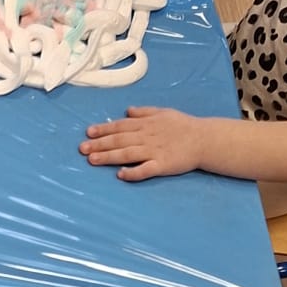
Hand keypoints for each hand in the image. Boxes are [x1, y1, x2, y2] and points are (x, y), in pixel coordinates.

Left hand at [79, 105, 204, 181]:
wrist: (204, 139)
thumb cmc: (183, 125)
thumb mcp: (163, 112)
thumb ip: (144, 112)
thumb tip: (127, 111)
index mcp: (146, 124)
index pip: (121, 126)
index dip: (104, 129)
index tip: (88, 133)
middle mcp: (147, 137)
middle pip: (120, 140)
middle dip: (100, 144)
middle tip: (82, 149)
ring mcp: (154, 151)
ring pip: (128, 153)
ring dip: (109, 157)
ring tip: (92, 160)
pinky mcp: (163, 165)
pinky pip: (146, 170)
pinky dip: (134, 172)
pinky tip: (121, 175)